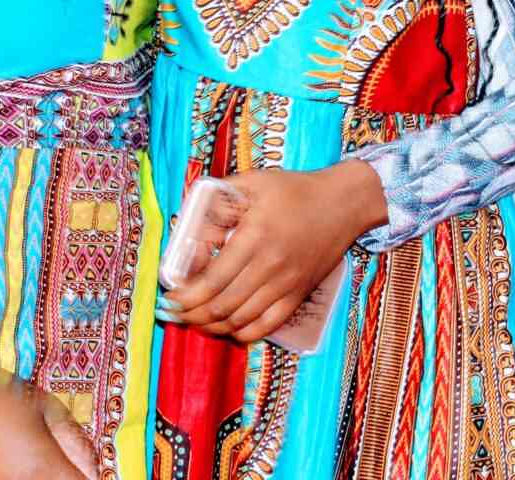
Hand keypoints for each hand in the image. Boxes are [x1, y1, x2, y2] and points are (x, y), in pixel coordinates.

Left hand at [160, 160, 386, 343]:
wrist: (344, 203)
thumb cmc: (296, 190)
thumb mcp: (255, 182)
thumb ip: (220, 198)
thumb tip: (189, 221)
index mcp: (256, 237)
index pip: (213, 280)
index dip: (187, 295)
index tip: (170, 296)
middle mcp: (270, 266)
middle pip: (222, 306)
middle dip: (192, 315)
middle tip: (174, 311)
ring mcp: (286, 285)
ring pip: (241, 320)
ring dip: (212, 326)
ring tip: (195, 320)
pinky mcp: (299, 295)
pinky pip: (267, 326)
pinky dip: (243, 333)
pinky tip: (228, 328)